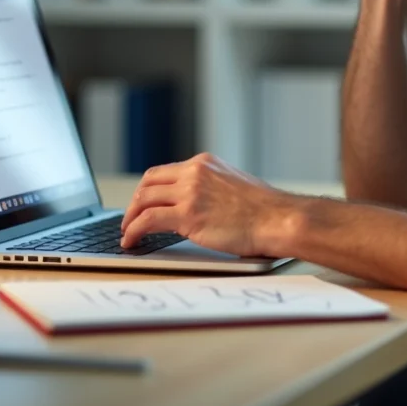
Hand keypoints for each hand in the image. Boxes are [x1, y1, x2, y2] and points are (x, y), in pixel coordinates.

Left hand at [119, 153, 299, 255]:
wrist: (278, 219)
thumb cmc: (265, 211)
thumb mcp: (234, 186)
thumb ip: (212, 188)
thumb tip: (198, 205)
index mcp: (205, 163)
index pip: (163, 172)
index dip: (147, 191)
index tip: (143, 205)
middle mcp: (194, 172)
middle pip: (148, 182)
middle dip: (135, 203)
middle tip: (130, 220)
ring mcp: (190, 192)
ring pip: (143, 199)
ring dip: (130, 218)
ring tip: (128, 234)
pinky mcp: (188, 214)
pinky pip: (147, 220)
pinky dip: (133, 231)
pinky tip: (132, 242)